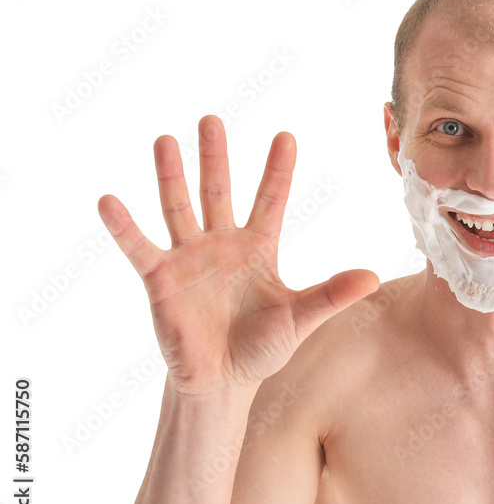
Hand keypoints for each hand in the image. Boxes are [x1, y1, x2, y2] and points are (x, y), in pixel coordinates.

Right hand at [98, 116, 378, 394]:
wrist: (222, 382)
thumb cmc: (262, 349)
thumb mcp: (301, 318)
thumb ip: (332, 295)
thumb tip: (374, 275)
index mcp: (259, 249)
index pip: (271, 201)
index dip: (278, 170)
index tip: (286, 136)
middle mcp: (223, 244)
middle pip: (219, 192)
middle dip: (216, 157)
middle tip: (212, 120)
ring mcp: (190, 258)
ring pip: (179, 207)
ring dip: (171, 176)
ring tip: (165, 140)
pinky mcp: (160, 279)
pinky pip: (139, 247)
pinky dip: (124, 227)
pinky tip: (110, 201)